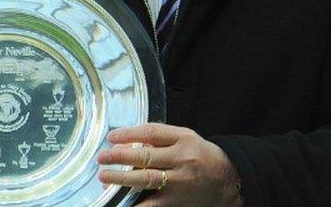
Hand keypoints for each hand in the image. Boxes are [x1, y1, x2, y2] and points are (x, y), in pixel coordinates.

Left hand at [97, 123, 241, 206]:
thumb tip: (127, 141)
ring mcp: (179, 181)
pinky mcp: (176, 200)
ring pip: (146, 178)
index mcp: (182, 139)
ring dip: (122, 177)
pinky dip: (137, 204)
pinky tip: (122, 204)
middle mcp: (181, 159)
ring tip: (104, 176)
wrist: (227, 180)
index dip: (129, 133)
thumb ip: (159, 137)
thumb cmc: (202, 155)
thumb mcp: (185, 137)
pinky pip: (152, 203)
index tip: (111, 136)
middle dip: (120, 156)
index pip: (152, 132)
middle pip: (146, 155)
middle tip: (102, 157)